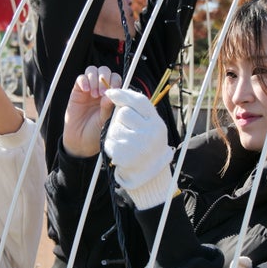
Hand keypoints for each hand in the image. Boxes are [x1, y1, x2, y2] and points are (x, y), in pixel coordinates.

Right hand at [63, 66, 121, 157]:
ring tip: (93, 94)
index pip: (116, 80)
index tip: (113, 92)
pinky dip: (84, 81)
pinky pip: (80, 78)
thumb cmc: (97, 131)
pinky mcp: (77, 91)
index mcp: (112, 96)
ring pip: (93, 71)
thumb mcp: (106, 120)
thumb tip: (111, 94)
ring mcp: (89, 89)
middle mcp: (101, 90)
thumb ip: (109, 107)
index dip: (115, 82)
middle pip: (105, 71)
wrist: (81, 141)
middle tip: (102, 93)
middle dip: (104, 79)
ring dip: (94, 79)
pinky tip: (86, 91)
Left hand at [104, 88, 173, 209]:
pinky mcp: (125, 156)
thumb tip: (115, 93)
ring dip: (114, 133)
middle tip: (126, 130)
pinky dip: (111, 145)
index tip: (110, 92)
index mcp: (157, 123)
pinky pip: (109, 142)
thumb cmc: (148, 146)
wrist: (150, 175)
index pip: (139, 101)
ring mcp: (137, 145)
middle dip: (120, 119)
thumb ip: (139, 111)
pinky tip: (120, 151)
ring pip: (114, 128)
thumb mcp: (151, 127)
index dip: (123, 94)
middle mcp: (150, 133)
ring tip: (124, 142)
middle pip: (123, 114)